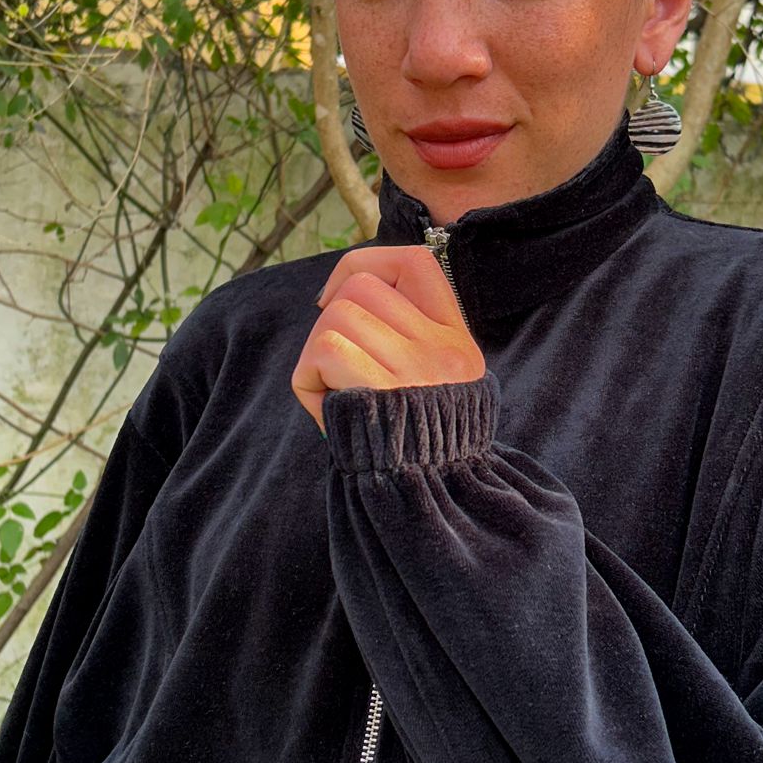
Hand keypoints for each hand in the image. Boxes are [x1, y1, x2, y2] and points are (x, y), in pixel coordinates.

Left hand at [291, 245, 486, 432]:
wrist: (429, 499)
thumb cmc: (414, 445)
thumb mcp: (433, 384)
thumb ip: (407, 340)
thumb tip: (345, 295)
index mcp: (454, 338)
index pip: (416, 262)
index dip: (364, 265)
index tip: (335, 298)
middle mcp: (441, 347)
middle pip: (361, 287)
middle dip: (330, 319)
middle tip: (332, 363)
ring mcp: (414, 368)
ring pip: (337, 315)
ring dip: (317, 352)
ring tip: (332, 392)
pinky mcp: (381, 391)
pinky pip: (324, 350)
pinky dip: (308, 379)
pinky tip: (325, 408)